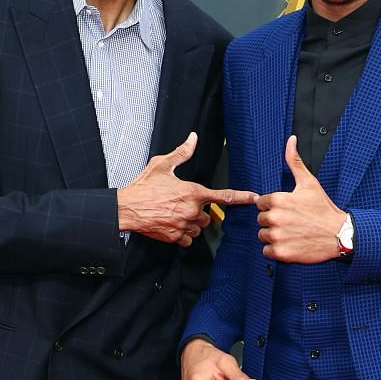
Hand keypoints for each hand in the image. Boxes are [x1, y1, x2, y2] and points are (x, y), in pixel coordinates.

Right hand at [117, 132, 257, 246]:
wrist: (126, 208)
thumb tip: (192, 139)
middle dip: (200, 211)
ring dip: (192, 224)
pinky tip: (172, 225)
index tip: (254, 198)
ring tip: (176, 214)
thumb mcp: (162, 165)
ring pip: (199, 229)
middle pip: (209, 216)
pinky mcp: (175, 237)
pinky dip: (183, 235)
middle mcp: (191, 210)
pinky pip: (188, 240)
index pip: (224, 195)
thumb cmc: (142, 188)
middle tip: (184, 205)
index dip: (242, 197)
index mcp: (192, 192)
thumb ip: (182, 153)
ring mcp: (184, 226)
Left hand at [256, 135, 345, 262]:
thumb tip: (290, 140)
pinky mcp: (281, 252)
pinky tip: (289, 244)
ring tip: (291, 233)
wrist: (340, 234)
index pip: (261, 203)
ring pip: (263, 235)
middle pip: (261, 220)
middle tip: (291, 221)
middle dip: (273, 221)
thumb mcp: (309, 183)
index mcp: (277, 200)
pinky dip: (276, 250)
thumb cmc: (324, 209)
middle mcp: (274, 218)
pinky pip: (266, 251)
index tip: (288, 209)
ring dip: (273, 236)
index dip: (274, 206)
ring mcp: (277, 236)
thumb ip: (294, 161)